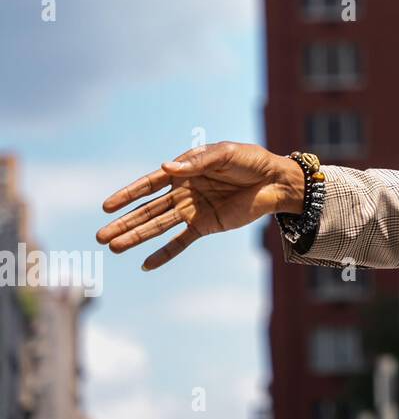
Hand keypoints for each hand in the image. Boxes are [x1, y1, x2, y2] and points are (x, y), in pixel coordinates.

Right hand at [98, 141, 302, 269]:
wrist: (277, 181)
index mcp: (185, 171)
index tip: (106, 206)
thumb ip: (196, 163)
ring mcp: (194, 210)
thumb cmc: (251, 160)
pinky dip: (165, 253)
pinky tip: (146, 264)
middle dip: (125, 222)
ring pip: (159, 226)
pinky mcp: (206, 226)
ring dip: (137, 237)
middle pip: (148, 209)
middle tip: (100, 236)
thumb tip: (165, 169)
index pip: (150, 185)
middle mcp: (184, 192)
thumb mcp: (225, 154)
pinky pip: (181, 241)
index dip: (128, 194)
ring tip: (114, 247)